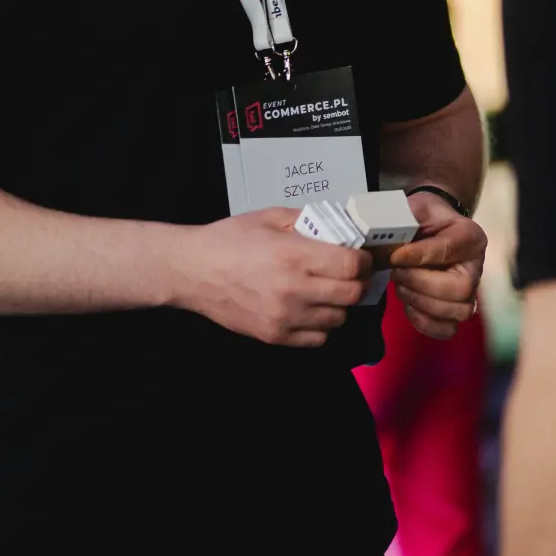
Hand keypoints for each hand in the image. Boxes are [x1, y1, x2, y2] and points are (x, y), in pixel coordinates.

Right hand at [174, 208, 368, 346]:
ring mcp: (285, 317)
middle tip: (350, 275)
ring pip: (338, 319)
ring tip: (328, 292)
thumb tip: (339, 229)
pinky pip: (317, 338)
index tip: (360, 256)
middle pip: (351, 294)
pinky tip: (311, 310)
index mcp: (294, 256)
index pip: (352, 265)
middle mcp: (294, 289)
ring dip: (340, 305)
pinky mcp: (275, 336)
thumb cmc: (229, 239)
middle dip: (357, 282)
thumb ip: (307, 221)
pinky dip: (321, 326)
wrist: (192, 271)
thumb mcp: (270, 217)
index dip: (363, 260)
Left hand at [387, 191, 486, 340]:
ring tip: (401, 287)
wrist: (431, 227)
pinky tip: (408, 306)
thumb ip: (404, 219)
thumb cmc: (424, 218)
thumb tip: (384, 240)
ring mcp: (470, 291)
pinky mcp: (456, 309)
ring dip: (422, 303)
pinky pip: (448, 328)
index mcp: (470, 236)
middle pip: (460, 288)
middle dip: (421, 284)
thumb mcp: (415, 208)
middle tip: (396, 273)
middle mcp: (475, 266)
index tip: (394, 257)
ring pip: (457, 311)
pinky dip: (425, 323)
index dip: (419, 256)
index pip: (448, 250)